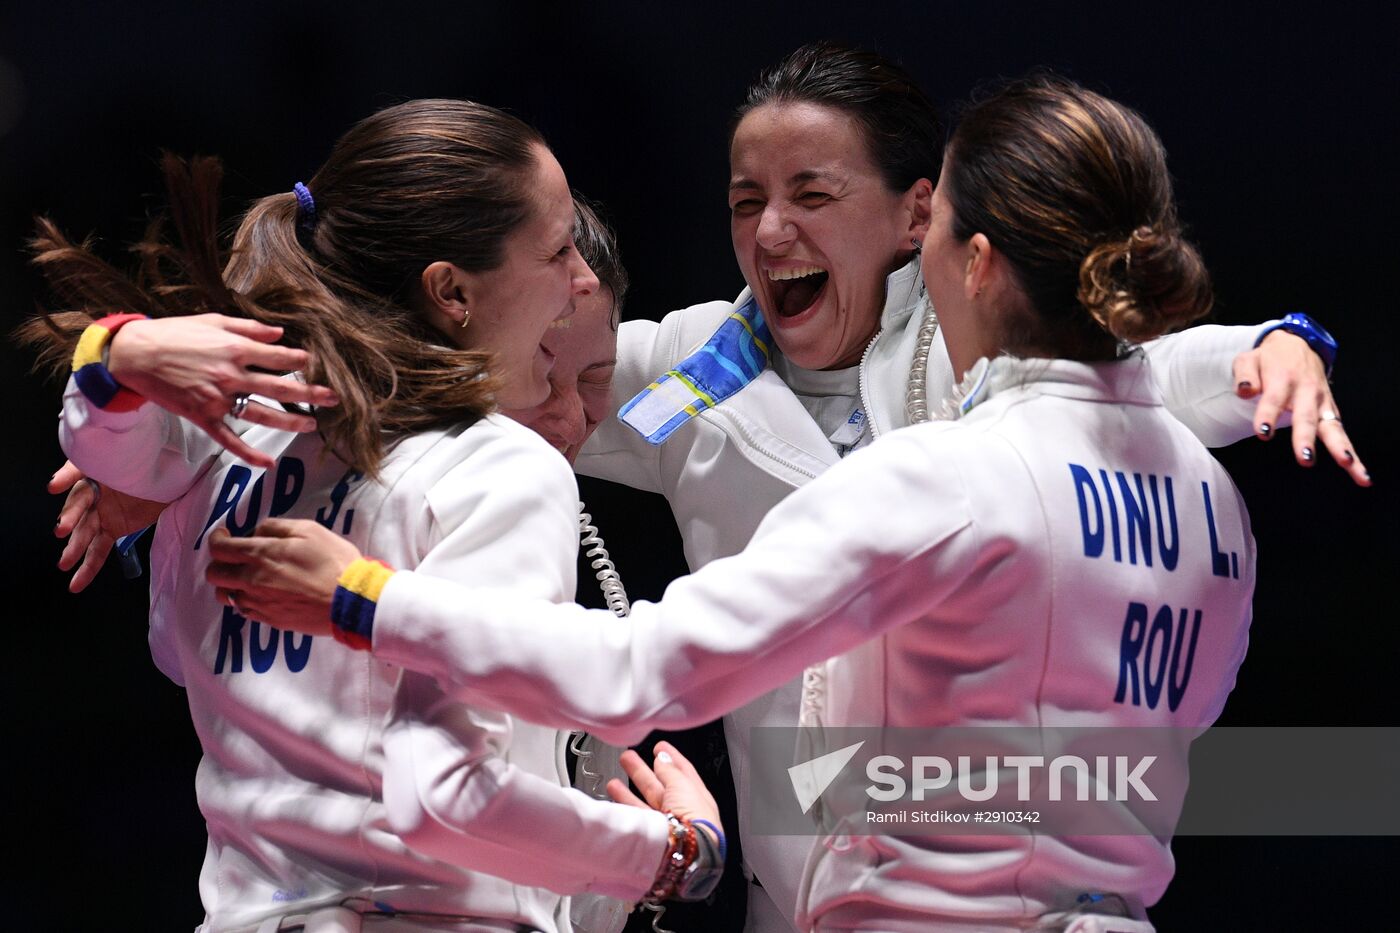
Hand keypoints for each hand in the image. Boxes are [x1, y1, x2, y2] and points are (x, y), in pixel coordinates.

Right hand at [50, 460, 165, 592]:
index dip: (66, 479)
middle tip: (62, 529)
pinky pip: (98, 550)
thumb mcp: (124, 457)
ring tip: (64, 564)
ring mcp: (103, 515)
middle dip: (70, 518)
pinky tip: (76, 583)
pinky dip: (89, 567)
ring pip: (85, 534)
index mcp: (93, 475)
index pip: (78, 476)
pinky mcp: (114, 530)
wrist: (172, 474)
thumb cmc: (145, 461)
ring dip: (75, 550)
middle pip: (79, 508)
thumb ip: (102, 460)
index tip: (54, 486)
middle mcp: (93, 496)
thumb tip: (70, 472)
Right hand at [106, 314, 338, 468]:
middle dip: (310, 393)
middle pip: (280, 387)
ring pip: (261, 414)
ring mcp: (217, 399)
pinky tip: (268, 463)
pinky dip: (248, 454)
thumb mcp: (214, 321)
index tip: (314, 364)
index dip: (300, 360)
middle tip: (333, 398)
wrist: (135, 354)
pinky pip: (229, 439)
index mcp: (235, 349)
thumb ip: (249, 329)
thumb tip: (281, 334)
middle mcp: (231, 375)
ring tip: (311, 425)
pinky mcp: (202, 416)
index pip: (279, 357)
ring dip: (289, 421)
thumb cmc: (174, 333)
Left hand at [205, 518, 362, 632]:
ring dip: (230, 584)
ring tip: (247, 578)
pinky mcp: (269, 619)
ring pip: (225, 596)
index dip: (217, 539)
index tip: (225, 535)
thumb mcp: (310, 530)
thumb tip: (257, 531)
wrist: (350, 601)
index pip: (219, 548)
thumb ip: (277, 526)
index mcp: (261, 554)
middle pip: (215, 574)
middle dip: (219, 562)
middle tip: (234, 557)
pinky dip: (246, 600)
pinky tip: (263, 594)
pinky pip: (243, 611)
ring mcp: (258, 603)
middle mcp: (252, 580)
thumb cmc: (334, 561)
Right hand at [606, 741, 721, 833]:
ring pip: (645, 801)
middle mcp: (681, 812)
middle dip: (643, 770)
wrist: (683, 853)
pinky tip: (614, 795)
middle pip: (660, 787)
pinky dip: (624, 804)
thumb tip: (664, 757)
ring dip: (629, 786)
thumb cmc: (694, 819)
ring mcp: (665, 825)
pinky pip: (636, 816)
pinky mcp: (650, 836)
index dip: (670, 758)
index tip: (659, 747)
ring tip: (614, 777)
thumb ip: (670, 770)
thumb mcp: (683, 785)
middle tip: (629, 757)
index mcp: (697, 798)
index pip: (683, 773)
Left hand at [1234, 331, 1369, 486]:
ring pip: (1333, 428)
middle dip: (1306, 438)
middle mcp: (1306, 392)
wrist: (1297, 345)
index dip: (1268, 415)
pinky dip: (1351, 453)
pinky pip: (1341, 434)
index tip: (1262, 432)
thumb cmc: (1269, 358)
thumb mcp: (1249, 358)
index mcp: (1282, 379)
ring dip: (1340, 447)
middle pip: (1306, 417)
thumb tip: (1245, 390)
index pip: (1274, 399)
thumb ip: (1245, 374)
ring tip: (1348, 464)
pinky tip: (1361, 474)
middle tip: (1305, 458)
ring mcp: (1322, 403)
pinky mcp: (1331, 412)